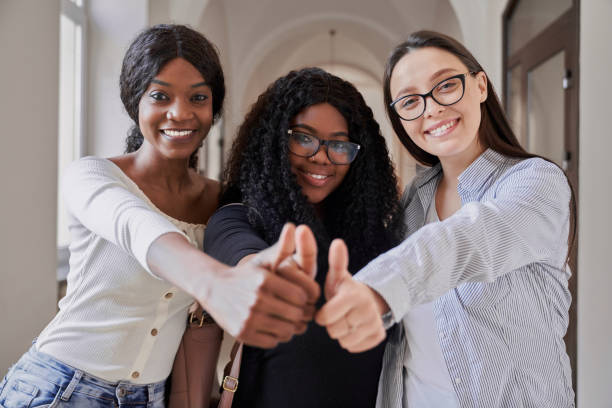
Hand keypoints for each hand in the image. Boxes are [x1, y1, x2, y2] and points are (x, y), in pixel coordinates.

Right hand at [205, 223, 318, 347]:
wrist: (213, 288)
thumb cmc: (246, 274)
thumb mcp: (263, 260)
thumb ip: (282, 248)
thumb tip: (293, 226)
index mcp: (264, 280)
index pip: (301, 296)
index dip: (307, 299)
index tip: (305, 298)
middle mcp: (256, 299)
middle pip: (296, 314)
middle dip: (302, 314)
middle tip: (301, 312)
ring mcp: (248, 318)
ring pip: (286, 331)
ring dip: (292, 327)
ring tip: (290, 320)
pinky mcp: (243, 334)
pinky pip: (273, 341)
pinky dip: (278, 336)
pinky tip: (275, 327)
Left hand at [315, 239, 386, 352]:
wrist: (368, 299)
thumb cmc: (345, 289)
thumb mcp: (338, 276)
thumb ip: (336, 262)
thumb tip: (337, 242)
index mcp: (353, 295)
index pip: (325, 318)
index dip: (321, 316)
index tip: (325, 309)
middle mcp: (367, 310)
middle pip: (334, 331)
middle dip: (332, 324)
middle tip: (338, 314)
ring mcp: (374, 324)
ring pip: (344, 341)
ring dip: (341, 334)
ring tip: (345, 320)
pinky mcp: (379, 336)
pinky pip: (355, 347)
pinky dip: (352, 342)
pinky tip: (354, 329)